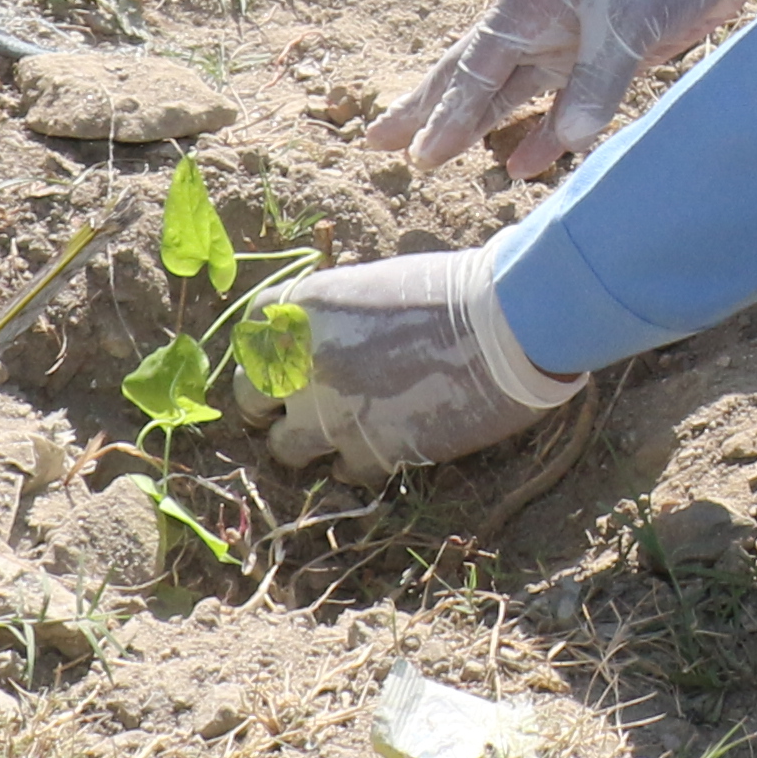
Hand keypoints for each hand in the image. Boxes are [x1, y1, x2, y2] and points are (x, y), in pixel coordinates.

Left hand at [236, 245, 573, 478]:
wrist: (506, 324)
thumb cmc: (453, 290)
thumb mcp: (374, 285)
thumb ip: (335, 317)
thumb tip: (322, 343)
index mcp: (303, 309)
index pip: (250, 336)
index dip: (267, 354)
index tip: (284, 363)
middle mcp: (302, 361)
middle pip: (251, 397)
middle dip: (270, 405)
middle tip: (300, 407)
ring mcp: (329, 412)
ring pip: (284, 448)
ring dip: (307, 442)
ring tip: (339, 434)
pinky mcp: (366, 452)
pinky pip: (341, 472)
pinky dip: (357, 464)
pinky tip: (383, 447)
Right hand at [363, 0, 756, 177]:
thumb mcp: (628, 19)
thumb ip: (595, 81)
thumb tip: (564, 140)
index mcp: (527, 0)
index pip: (474, 68)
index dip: (444, 114)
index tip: (412, 153)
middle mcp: (535, 20)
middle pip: (470, 75)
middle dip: (427, 111)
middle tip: (376, 141)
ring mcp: (566, 38)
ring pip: (507, 92)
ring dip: (474, 126)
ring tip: (429, 157)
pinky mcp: (600, 54)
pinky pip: (558, 102)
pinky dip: (541, 133)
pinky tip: (522, 164)